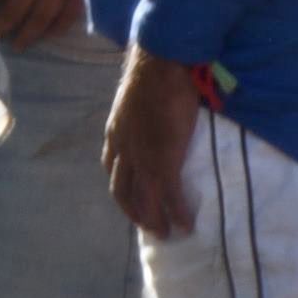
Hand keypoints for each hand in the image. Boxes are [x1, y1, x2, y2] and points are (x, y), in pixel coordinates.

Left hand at [101, 50, 202, 240]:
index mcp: (116, 133)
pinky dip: (176, 213)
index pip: (112, 168)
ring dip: (153, 220)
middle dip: (134, 212)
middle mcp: (123, 150)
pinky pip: (169, 196)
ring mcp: (141, 158)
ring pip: (143, 200)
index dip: (122, 187)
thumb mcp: (138, 98)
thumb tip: (156, 116)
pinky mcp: (162, 161)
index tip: (132, 199)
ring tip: (166, 233)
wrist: (162, 63)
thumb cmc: (156, 73)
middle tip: (149, 226)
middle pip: (122, 192)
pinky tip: (185, 224)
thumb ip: (142, 113)